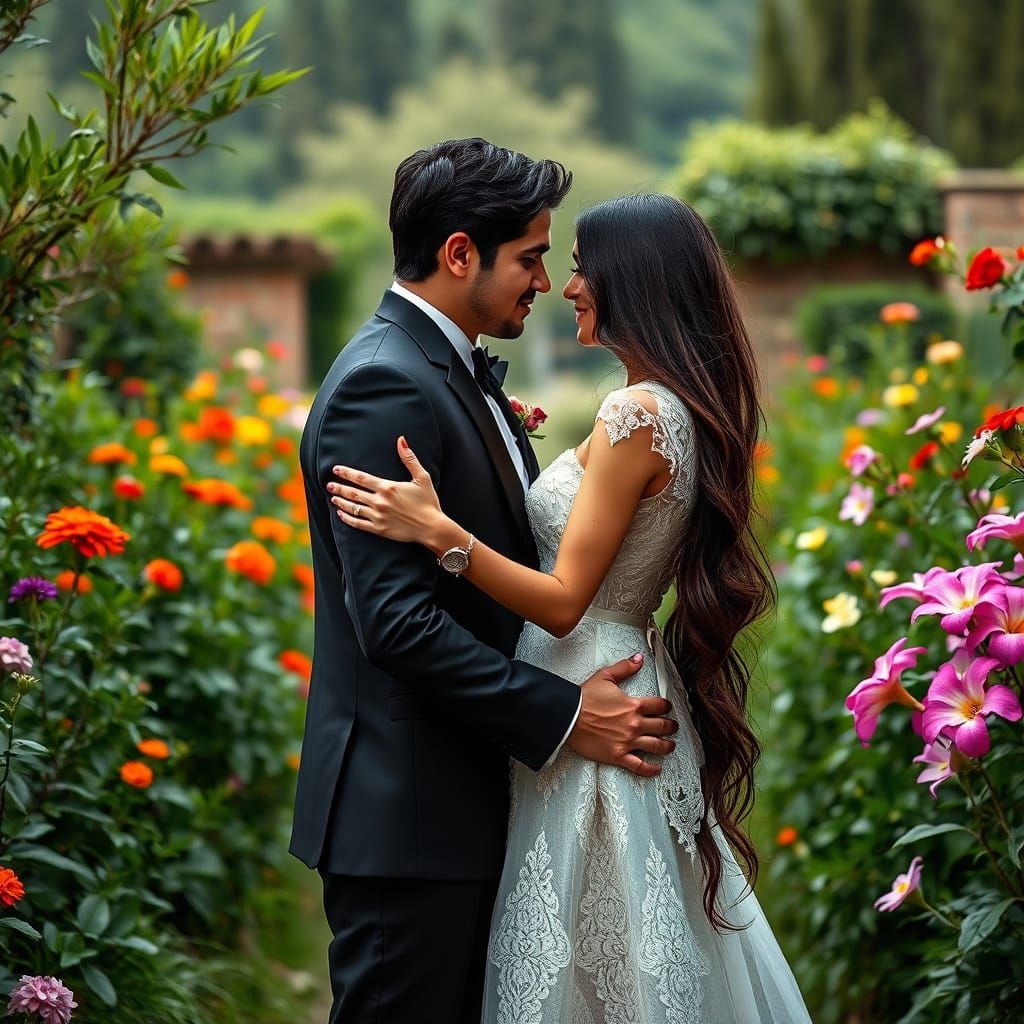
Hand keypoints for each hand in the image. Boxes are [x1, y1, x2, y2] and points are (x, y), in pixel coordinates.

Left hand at [329, 437, 445, 544]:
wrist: (432, 527)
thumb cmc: (428, 502)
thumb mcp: (422, 477)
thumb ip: (409, 458)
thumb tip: (401, 440)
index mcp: (387, 487)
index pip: (361, 478)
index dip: (346, 473)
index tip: (335, 469)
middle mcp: (380, 501)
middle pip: (353, 493)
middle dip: (339, 487)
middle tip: (329, 484)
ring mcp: (378, 516)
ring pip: (353, 508)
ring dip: (341, 502)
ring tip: (333, 497)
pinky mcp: (379, 529)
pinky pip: (358, 524)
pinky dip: (347, 518)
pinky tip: (341, 514)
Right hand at [567, 654, 676, 777]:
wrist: (568, 716)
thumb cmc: (584, 698)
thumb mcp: (605, 676)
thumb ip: (624, 668)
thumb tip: (638, 659)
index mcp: (633, 705)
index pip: (659, 706)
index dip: (666, 706)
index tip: (667, 707)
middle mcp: (634, 724)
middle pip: (662, 726)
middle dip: (671, 726)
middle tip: (673, 727)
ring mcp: (628, 741)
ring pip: (656, 746)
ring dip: (667, 746)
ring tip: (670, 745)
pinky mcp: (618, 755)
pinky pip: (639, 766)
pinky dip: (650, 769)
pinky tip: (657, 769)